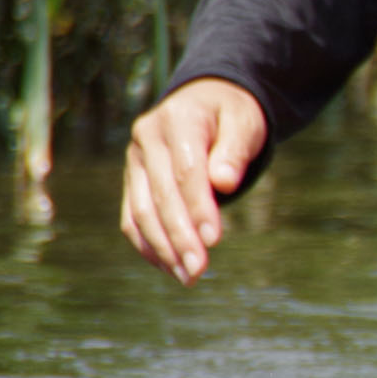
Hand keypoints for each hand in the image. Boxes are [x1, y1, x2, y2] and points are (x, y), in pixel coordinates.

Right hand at [120, 78, 267, 284]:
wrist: (205, 100)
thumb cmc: (232, 115)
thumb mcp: (244, 122)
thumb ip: (235, 150)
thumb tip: (225, 183)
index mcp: (177, 119)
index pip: (186, 171)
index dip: (199, 208)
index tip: (214, 241)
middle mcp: (147, 138)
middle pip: (161, 196)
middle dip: (180, 238)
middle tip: (199, 272)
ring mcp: (134, 159)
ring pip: (141, 211)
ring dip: (163, 248)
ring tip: (187, 277)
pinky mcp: (132, 178)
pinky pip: (132, 216)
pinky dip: (147, 244)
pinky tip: (168, 266)